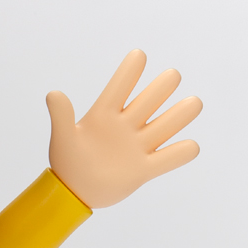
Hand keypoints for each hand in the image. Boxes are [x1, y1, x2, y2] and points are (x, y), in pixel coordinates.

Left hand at [47, 49, 201, 207]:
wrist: (72, 192)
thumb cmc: (66, 162)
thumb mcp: (62, 139)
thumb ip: (61, 117)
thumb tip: (53, 94)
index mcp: (105, 114)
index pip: (121, 86)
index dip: (130, 70)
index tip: (138, 55)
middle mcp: (126, 125)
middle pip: (151, 99)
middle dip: (162, 87)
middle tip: (171, 78)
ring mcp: (137, 146)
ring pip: (167, 124)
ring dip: (182, 113)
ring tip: (193, 103)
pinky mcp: (144, 170)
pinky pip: (169, 159)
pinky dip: (183, 152)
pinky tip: (189, 146)